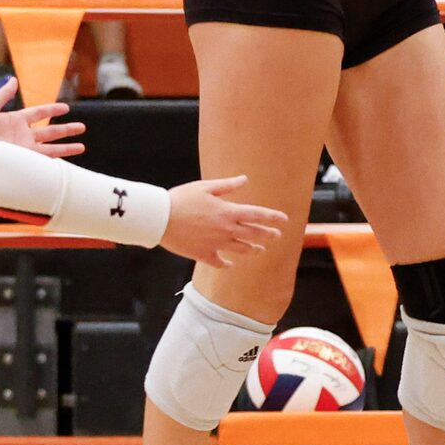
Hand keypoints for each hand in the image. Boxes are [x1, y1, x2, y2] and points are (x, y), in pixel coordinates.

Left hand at [0, 78, 86, 159]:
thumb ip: (3, 94)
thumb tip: (13, 79)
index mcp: (15, 120)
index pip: (39, 113)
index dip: (52, 110)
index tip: (66, 108)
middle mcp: (22, 135)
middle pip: (49, 132)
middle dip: (66, 130)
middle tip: (82, 127)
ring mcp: (23, 149)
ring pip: (50, 148)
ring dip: (66, 147)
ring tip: (82, 146)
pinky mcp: (21, 161)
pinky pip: (41, 161)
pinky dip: (54, 161)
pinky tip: (66, 163)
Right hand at [159, 175, 289, 265]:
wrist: (160, 218)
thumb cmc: (181, 199)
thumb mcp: (205, 187)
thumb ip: (227, 186)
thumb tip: (245, 179)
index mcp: (227, 211)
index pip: (257, 215)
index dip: (272, 217)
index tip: (284, 219)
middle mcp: (225, 229)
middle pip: (252, 233)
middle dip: (267, 234)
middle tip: (277, 236)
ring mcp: (215, 244)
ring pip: (240, 249)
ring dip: (252, 249)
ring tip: (260, 250)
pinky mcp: (203, 255)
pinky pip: (219, 262)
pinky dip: (226, 264)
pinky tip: (230, 264)